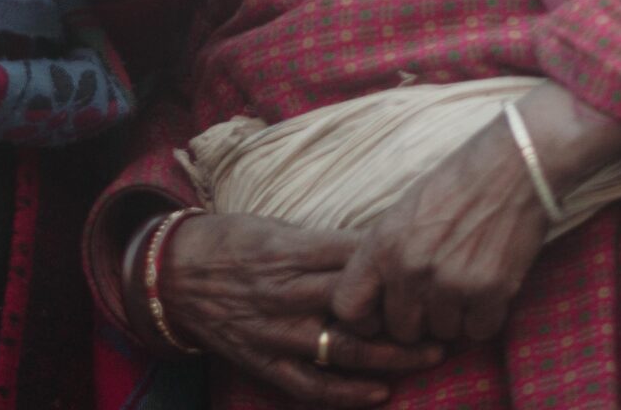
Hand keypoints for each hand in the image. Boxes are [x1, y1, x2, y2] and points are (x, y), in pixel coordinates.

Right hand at [140, 213, 443, 406]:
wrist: (172, 274)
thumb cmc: (231, 241)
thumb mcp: (277, 226)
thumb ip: (324, 242)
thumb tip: (379, 244)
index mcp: (291, 252)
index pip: (357, 259)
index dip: (400, 267)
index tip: (435, 267)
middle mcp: (286, 293)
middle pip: (360, 308)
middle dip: (408, 315)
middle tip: (449, 316)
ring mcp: (275, 332)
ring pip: (342, 348)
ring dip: (390, 355)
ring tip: (430, 354)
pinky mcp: (263, 362)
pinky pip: (309, 385)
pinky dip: (345, 393)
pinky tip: (380, 392)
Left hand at [329, 82, 620, 343]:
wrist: (513, 164)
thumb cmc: (457, 183)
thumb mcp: (402, 212)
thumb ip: (385, 257)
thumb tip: (378, 301)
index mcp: (382, 244)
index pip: (348, 308)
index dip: (365, 319)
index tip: (384, 315)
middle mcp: (410, 267)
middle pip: (400, 331)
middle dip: (418, 321)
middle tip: (436, 299)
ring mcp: (450, 282)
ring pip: (442, 334)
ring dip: (454, 319)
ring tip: (465, 285)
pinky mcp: (490, 290)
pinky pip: (478, 331)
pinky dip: (484, 318)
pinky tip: (487, 291)